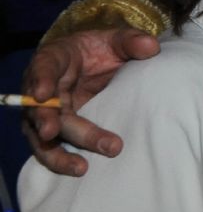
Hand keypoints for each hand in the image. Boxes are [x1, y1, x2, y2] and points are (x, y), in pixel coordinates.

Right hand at [21, 29, 159, 175]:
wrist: (96, 65)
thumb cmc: (100, 50)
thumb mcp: (115, 40)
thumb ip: (131, 41)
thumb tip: (152, 47)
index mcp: (53, 60)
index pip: (43, 68)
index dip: (41, 80)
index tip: (42, 94)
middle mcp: (41, 90)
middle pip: (43, 109)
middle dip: (52, 123)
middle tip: (56, 132)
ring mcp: (46, 114)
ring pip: (43, 137)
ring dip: (58, 153)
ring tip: (80, 167)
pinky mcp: (55, 132)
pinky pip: (53, 149)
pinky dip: (63, 161)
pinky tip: (80, 170)